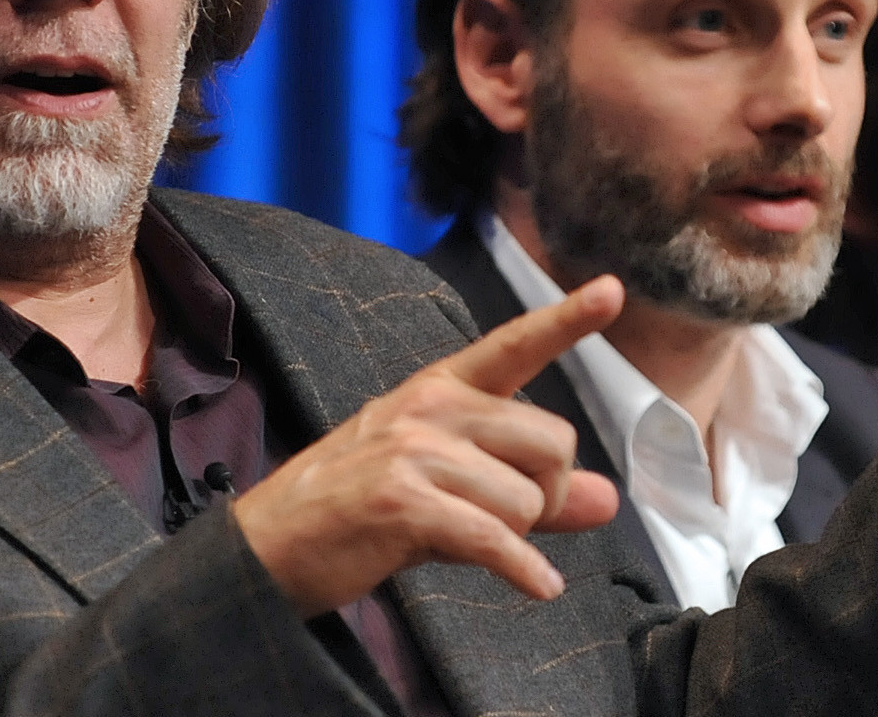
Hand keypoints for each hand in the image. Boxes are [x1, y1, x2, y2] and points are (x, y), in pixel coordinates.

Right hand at [231, 276, 624, 617]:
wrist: (264, 549)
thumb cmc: (357, 512)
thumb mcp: (447, 487)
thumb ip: (529, 489)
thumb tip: (607, 500)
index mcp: (440, 388)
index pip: (514, 346)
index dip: (567, 319)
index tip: (613, 290)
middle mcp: (430, 406)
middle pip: (551, 441)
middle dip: (547, 494)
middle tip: (508, 522)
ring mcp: (413, 451)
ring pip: (527, 498)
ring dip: (518, 539)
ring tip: (471, 545)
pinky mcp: (402, 502)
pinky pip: (497, 538)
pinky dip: (523, 571)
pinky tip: (537, 587)